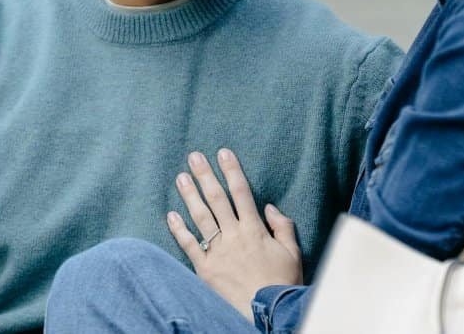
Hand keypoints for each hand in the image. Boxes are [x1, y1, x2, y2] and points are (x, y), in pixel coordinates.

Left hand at [167, 149, 302, 320]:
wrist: (267, 312)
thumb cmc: (282, 283)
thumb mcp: (292, 252)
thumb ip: (282, 226)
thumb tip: (269, 207)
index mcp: (255, 229)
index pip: (242, 192)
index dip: (232, 170)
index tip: (223, 152)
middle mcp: (234, 235)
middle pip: (217, 199)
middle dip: (205, 175)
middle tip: (194, 157)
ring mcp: (218, 251)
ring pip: (201, 217)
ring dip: (190, 195)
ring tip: (181, 177)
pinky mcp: (205, 269)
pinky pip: (189, 245)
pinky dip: (179, 230)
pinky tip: (171, 215)